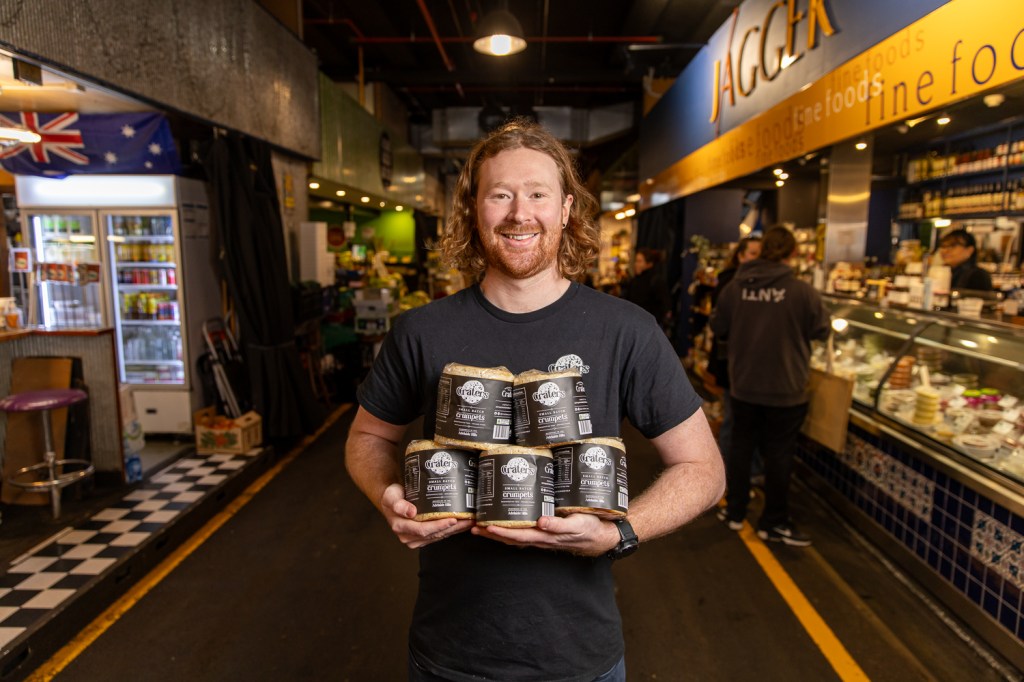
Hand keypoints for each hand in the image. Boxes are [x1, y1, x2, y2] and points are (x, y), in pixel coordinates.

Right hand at [380, 483, 473, 549]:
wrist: (393, 500)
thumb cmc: (393, 496)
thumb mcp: (392, 496)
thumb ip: (399, 504)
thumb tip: (411, 512)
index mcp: (401, 527)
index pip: (423, 529)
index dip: (438, 526)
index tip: (452, 519)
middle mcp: (408, 537)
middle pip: (434, 534)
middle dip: (452, 528)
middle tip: (468, 520)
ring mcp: (416, 539)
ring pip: (439, 536)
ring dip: (455, 530)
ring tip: (469, 522)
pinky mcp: (424, 537)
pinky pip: (439, 535)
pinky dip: (451, 530)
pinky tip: (462, 525)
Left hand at [471, 513, 619, 556]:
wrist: (602, 535)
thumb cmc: (590, 529)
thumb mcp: (577, 525)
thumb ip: (559, 524)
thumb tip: (541, 522)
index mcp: (545, 536)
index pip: (517, 535)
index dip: (500, 532)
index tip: (485, 526)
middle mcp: (540, 537)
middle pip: (511, 537)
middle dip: (491, 532)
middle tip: (472, 526)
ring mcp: (542, 535)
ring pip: (515, 535)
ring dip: (497, 532)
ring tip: (480, 525)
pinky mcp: (546, 530)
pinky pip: (524, 530)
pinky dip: (511, 528)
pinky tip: (503, 521)